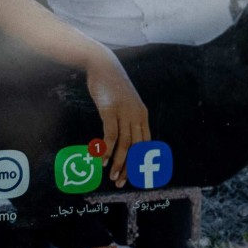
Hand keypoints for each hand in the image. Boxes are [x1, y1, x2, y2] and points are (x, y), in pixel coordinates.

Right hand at [83, 46, 149, 187]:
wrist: (103, 65)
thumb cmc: (112, 86)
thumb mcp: (125, 103)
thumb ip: (127, 119)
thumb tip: (122, 139)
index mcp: (142, 115)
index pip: (145, 144)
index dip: (140, 162)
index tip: (133, 177)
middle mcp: (137, 115)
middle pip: (137, 147)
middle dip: (130, 167)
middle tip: (120, 182)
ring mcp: (124, 112)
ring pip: (125, 143)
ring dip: (118, 162)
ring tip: (111, 175)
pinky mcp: (110, 109)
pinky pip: (111, 133)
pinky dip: (107, 148)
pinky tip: (102, 159)